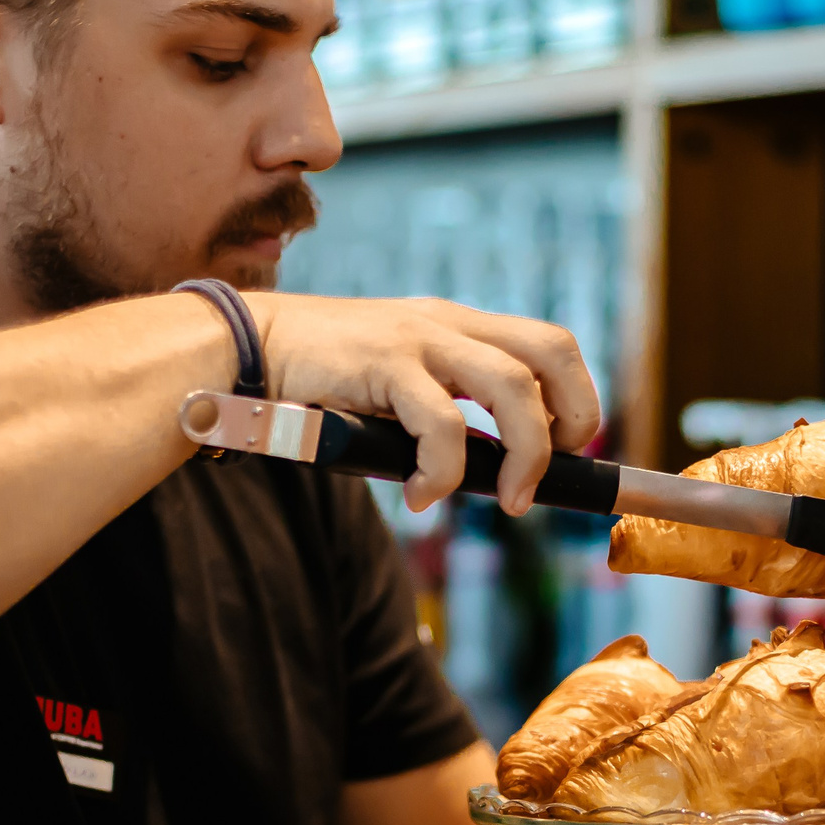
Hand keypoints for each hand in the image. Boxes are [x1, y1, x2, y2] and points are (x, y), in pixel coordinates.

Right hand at [245, 293, 600, 514]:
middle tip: (551, 471)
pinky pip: (443, 423)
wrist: (247, 348)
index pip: (549, 344)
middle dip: (574, 417)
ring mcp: (419, 340)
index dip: (577, 396)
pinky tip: (422, 496)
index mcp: (458, 326)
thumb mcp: (398, 388)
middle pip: (552, 351)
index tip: (569, 449)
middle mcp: (448, 324)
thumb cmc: (321, 384)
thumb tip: (493, 475)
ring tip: (508, 500)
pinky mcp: (385, 364)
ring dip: (525, 454)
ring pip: (513, 386)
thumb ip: (443, 412)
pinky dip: (445, 471)